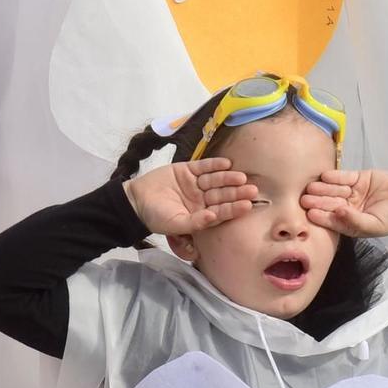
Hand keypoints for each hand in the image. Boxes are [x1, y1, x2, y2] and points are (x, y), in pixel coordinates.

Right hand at [123, 159, 257, 236]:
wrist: (136, 200)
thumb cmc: (156, 217)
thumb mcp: (175, 224)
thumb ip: (195, 223)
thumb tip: (213, 217)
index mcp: (201, 214)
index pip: (221, 211)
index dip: (234, 208)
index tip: (247, 205)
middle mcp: (201, 199)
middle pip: (222, 195)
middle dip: (236, 192)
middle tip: (252, 189)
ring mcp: (195, 183)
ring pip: (215, 180)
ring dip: (228, 178)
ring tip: (240, 177)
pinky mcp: (187, 169)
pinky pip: (203, 166)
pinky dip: (214, 164)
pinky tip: (226, 163)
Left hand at [301, 169, 387, 238]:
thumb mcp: (375, 225)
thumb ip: (355, 221)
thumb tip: (339, 213)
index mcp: (351, 223)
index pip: (332, 220)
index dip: (321, 217)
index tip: (309, 215)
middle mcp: (350, 208)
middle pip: (331, 203)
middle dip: (318, 201)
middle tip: (304, 199)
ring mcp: (355, 192)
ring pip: (336, 190)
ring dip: (323, 188)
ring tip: (311, 187)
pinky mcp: (361, 178)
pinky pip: (346, 177)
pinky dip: (336, 176)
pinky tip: (325, 176)